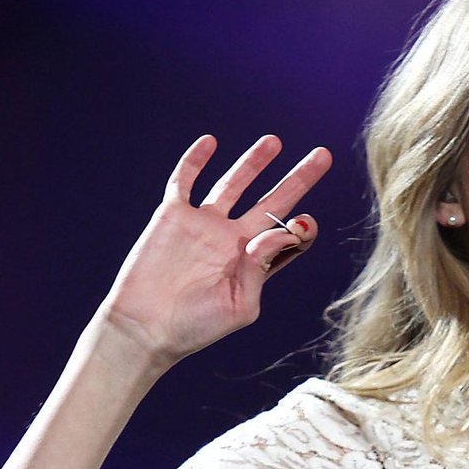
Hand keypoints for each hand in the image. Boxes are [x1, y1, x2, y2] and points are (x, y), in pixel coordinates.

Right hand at [102, 133, 332, 364]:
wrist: (145, 327)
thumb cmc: (195, 327)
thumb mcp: (239, 306)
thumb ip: (261, 269)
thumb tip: (280, 232)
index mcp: (254, 265)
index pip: (288, 237)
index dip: (302, 228)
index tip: (303, 224)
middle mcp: (233, 240)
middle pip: (272, 201)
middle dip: (298, 179)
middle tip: (323, 156)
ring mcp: (204, 225)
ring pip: (234, 184)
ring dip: (254, 162)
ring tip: (274, 141)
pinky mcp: (173, 216)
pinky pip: (185, 181)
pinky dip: (195, 160)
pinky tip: (211, 142)